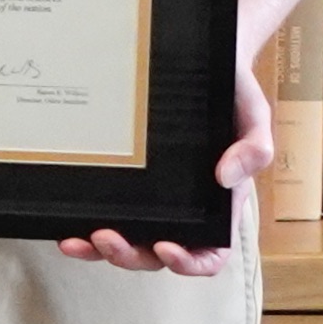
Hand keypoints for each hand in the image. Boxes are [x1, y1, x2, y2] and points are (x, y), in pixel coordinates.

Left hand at [60, 48, 264, 276]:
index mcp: (219, 205)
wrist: (201, 60)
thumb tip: (226, 178)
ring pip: (128, 244)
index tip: (165, 248)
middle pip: (157, 256)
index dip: (189, 262)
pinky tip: (68, 227)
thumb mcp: (253, 115)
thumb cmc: (232, 94)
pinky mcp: (126, 186)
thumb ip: (254, 148)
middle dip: (130, 255)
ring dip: (102, 252)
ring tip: (80, 239)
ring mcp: (154, 201)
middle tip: (106, 236)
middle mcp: (185, 210)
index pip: (211, 254)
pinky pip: (108, 217)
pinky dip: (87, 231)